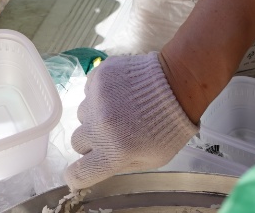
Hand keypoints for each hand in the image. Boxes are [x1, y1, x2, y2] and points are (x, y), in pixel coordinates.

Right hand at [66, 52, 197, 190]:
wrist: (177, 83)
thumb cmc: (169, 127)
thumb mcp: (153, 159)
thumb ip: (122, 164)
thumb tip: (100, 164)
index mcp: (115, 153)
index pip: (80, 173)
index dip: (76, 176)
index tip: (78, 173)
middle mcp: (100, 127)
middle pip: (77, 142)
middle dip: (91, 141)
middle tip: (110, 133)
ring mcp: (96, 100)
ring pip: (82, 115)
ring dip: (95, 116)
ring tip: (119, 109)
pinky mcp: (97, 77)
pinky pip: (88, 91)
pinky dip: (99, 94)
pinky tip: (119, 92)